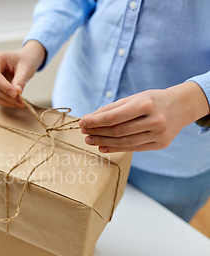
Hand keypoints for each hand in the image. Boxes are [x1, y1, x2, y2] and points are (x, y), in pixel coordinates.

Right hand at [0, 40, 45, 107]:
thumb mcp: (25, 68)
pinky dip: (5, 101)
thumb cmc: (25, 60)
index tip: (15, 94)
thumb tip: (17, 92)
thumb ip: (20, 80)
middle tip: (21, 102)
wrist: (24, 61)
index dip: (3, 86)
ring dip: (6, 101)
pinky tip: (16, 102)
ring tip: (21, 103)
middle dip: (7, 96)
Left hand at [79, 81, 209, 152]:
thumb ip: (112, 108)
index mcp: (146, 104)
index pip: (114, 117)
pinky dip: (115, 148)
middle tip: (84, 132)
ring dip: (103, 142)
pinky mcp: (160, 144)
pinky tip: (102, 147)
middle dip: (97, 132)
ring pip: (124, 142)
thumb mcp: (134, 98)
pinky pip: (133, 148)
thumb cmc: (153, 100)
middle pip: (117, 131)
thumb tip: (89, 119)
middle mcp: (154, 120)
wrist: (182, 106)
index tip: (82, 122)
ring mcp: (159, 134)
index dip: (95, 121)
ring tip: (90, 140)